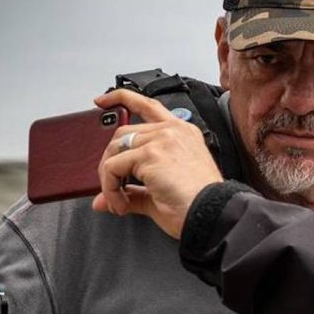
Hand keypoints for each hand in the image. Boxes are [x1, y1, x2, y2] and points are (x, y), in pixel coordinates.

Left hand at [91, 89, 224, 238]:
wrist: (211, 215)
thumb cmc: (196, 206)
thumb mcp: (160, 193)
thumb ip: (132, 192)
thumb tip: (104, 201)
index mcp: (182, 134)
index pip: (148, 106)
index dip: (121, 98)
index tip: (102, 101)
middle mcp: (173, 131)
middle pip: (122, 132)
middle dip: (108, 161)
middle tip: (113, 188)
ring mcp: (162, 140)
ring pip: (114, 150)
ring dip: (108, 178)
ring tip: (119, 200)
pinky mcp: (151, 154)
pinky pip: (112, 168)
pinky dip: (110, 188)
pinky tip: (122, 204)